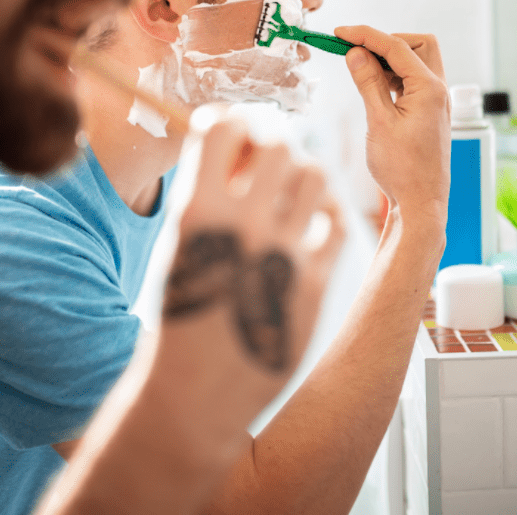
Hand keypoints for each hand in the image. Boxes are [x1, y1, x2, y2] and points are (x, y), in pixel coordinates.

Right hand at [149, 118, 344, 456]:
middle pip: (280, 144)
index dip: (231, 124)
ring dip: (303, 176)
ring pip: (316, 175)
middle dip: (271, 147)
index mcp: (198, 213)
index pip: (224, 126)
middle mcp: (244, 228)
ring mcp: (284, 256)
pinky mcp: (316, 285)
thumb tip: (241, 146)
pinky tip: (310, 227)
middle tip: (264, 168)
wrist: (197, 393)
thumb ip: (207, 193)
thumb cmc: (180, 315)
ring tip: (289, 196)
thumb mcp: (178, 246)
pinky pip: (338, 223)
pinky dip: (326, 216)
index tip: (233, 138)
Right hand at [334, 26, 450, 227]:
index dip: (365, 35)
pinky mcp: (428, 113)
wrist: (420, 203)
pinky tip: (373, 86)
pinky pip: (413, 82)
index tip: (340, 33)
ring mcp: (435, 102)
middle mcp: (438, 90)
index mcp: (430, 89)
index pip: (396, 46)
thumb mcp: (379, 122)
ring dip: (389, 60)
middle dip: (387, 41)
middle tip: (356, 50)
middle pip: (418, 45)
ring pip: (416, 62)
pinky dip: (393, 77)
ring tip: (359, 69)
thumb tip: (356, 53)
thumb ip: (368, 83)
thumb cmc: (402, 169)